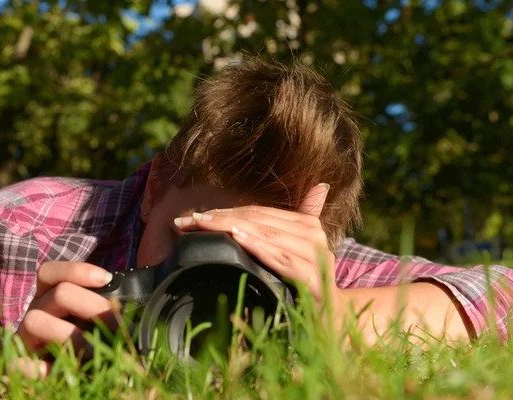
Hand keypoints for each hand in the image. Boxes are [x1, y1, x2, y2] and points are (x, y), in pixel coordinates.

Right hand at [13, 261, 115, 377]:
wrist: (51, 374)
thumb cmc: (78, 338)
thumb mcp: (87, 317)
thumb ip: (101, 307)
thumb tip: (135, 307)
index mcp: (48, 295)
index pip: (51, 272)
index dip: (78, 271)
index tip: (107, 279)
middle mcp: (34, 310)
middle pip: (59, 293)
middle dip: (91, 305)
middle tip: (116, 324)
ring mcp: (22, 336)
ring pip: (35, 320)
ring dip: (69, 335)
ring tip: (92, 350)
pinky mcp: (15, 363)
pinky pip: (17, 361)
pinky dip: (35, 367)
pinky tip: (53, 371)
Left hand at [174, 183, 339, 304]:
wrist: (333, 322)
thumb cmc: (306, 285)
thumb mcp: (296, 252)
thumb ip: (295, 222)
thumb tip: (320, 186)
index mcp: (307, 225)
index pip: (258, 212)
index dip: (224, 211)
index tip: (192, 216)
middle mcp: (314, 236)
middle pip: (258, 220)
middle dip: (219, 219)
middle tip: (187, 220)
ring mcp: (316, 256)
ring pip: (267, 234)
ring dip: (232, 227)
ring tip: (203, 224)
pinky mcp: (315, 279)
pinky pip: (282, 259)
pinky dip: (259, 247)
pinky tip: (238, 238)